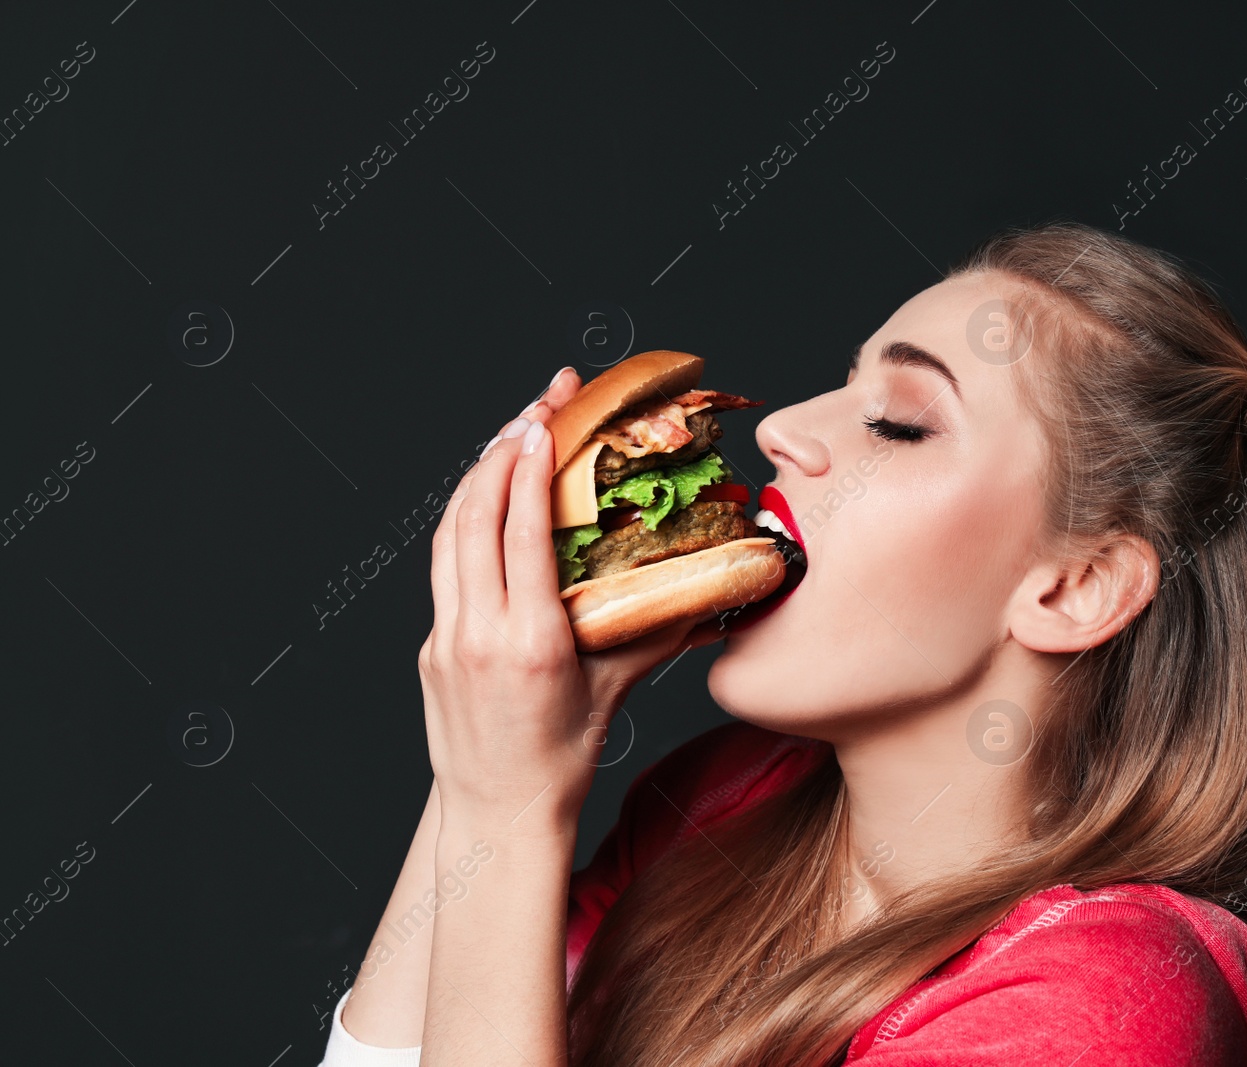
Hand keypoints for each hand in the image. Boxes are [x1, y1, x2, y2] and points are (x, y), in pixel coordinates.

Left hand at [418, 367, 708, 827]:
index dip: (530, 468)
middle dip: (502, 450)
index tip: (546, 421)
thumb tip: (706, 594)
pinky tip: (487, 500)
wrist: (495, 817)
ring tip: (509, 435)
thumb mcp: (612, 694)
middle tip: (537, 405)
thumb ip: (649, 636)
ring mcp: (445, 638)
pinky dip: (464, 521)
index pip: (520, 533)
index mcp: (529, 642)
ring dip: (476, 478)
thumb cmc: (560, 764)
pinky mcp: (432, 646)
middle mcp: (477, 633)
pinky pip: (444, 566)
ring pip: (449, 535)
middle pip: (475, 516)